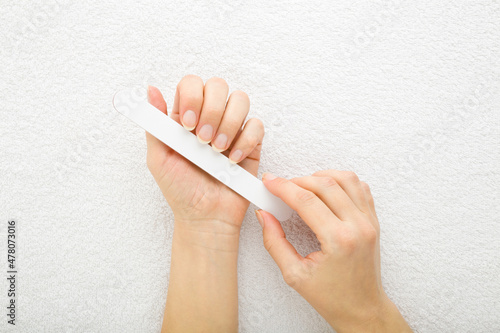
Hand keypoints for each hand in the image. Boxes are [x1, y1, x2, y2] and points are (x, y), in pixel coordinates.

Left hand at [146, 76, 263, 234]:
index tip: (187, 124)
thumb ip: (154, 124)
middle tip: (202, 140)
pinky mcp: (251, 143)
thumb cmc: (180, 190)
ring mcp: (232, 128)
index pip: (191, 84)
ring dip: (228, 124)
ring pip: (240, 99)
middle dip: (211, 110)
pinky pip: (256, 125)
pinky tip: (232, 160)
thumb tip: (149, 90)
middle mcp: (210, 117)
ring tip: (216, 150)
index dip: (192, 96)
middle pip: (218, 85)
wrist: (205, 216)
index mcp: (185, 116)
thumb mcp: (158, 158)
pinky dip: (244, 142)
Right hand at [256, 170, 411, 331]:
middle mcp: (358, 226)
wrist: (362, 309)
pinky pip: (361, 188)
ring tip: (303, 185)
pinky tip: (327, 189)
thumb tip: (264, 216)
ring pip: (346, 179)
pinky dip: (342, 182)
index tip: (269, 182)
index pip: (306, 200)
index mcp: (339, 240)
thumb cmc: (333, 297)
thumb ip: (275, 242)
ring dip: (321, 176)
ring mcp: (369, 222)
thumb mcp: (294, 274)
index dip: (283, 187)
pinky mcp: (373, 221)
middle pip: (325, 184)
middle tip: (281, 186)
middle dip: (298, 180)